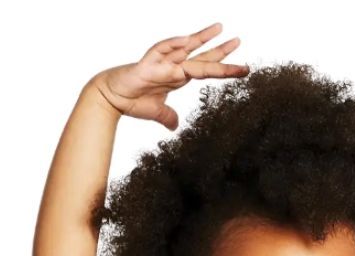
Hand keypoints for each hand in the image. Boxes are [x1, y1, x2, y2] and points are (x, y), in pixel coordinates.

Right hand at [87, 21, 248, 130]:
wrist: (111, 97)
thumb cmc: (133, 100)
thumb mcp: (157, 112)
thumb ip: (168, 117)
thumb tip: (175, 126)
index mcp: (177, 77)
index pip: (205, 70)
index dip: (223, 68)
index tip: (243, 68)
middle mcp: (172, 67)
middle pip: (201, 56)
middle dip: (220, 50)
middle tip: (239, 41)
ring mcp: (161, 63)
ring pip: (185, 49)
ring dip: (202, 39)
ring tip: (220, 29)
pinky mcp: (147, 65)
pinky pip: (161, 51)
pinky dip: (173, 45)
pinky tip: (187, 40)